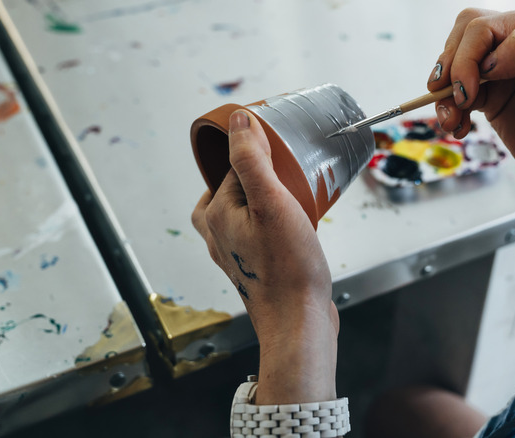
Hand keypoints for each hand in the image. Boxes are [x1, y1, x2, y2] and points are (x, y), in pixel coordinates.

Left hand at [192, 110, 337, 402]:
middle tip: (284, 171)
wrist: (298, 322)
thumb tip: (238, 120)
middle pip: (231, 189)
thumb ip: (251, 160)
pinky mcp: (254, 269)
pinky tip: (294, 227)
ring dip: (262, 199)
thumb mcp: (271, 202)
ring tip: (290, 195)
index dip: (259, 153)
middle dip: (256, 176)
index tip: (284, 151)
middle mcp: (219, 235)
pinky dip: (270, 223)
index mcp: (216, 215)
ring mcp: (235, 255)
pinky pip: (255, 235)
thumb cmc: (288, 267)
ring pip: (241, 213)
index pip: (233, 168)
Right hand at [428, 6, 514, 191]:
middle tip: (457, 101)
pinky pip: (456, 92)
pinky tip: (458, 126)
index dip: (470, 57)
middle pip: (464, 36)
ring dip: (444, 93)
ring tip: (450, 120)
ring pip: (454, 64)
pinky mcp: (490, 95)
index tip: (471, 93)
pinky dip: (449, 109)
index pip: (486, 26)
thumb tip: (489, 59)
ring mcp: (503, 68)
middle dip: (452, 69)